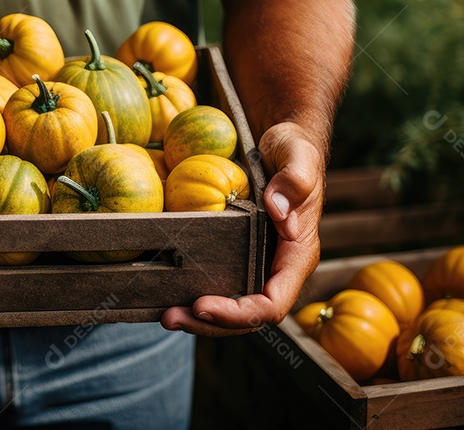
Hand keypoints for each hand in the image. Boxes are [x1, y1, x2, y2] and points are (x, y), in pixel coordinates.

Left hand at [160, 121, 323, 335]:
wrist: (280, 140)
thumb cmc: (293, 148)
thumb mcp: (298, 155)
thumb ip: (295, 181)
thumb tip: (279, 214)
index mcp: (297, 255)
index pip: (273, 303)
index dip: (239, 313)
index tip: (202, 304)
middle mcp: (277, 267)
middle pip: (248, 316)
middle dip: (211, 323)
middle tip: (169, 317)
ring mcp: (258, 262)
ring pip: (232, 305)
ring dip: (200, 317)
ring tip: (165, 315)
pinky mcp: (238, 253)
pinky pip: (221, 284)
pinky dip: (196, 293)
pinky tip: (169, 292)